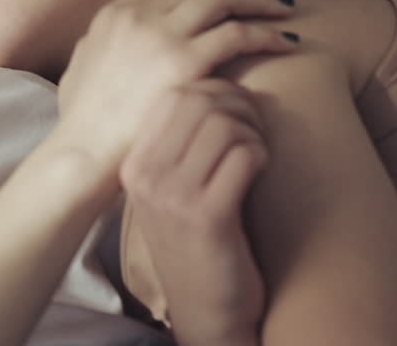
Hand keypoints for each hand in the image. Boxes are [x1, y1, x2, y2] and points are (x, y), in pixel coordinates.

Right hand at [52, 0, 295, 190]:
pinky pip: (236, 34)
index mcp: (116, 12)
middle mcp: (137, 15)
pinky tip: (285, 42)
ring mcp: (159, 37)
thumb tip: (110, 34)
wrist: (82, 153)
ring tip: (285, 7)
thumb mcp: (83, 65)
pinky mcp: (182, 65)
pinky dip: (266, 33)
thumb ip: (102, 42)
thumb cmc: (83, 122)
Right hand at [120, 78, 266, 345]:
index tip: (236, 107)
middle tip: (256, 125)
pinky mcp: (208, 218)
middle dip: (238, 103)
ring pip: (223, 124)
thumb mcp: (172, 190)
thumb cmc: (197, 242)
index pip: (172, 95)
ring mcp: (173, 198)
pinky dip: (261, 154)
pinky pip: (243, 156)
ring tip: (258, 151)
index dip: (213, 88)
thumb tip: (216, 86)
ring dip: (253, 131)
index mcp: (134, 166)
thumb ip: (181, 144)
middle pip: (198, 101)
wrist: (207, 309)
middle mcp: (146, 178)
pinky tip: (262, 170)